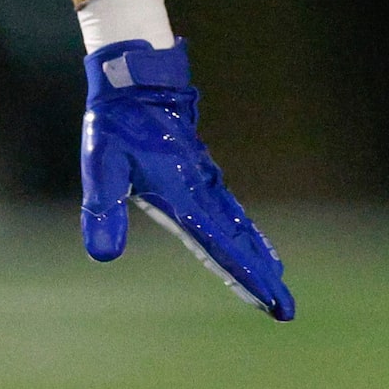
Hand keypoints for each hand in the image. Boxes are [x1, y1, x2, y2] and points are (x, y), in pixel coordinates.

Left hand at [81, 39, 294, 319]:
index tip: (272, 299)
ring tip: (276, 278)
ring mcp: (204, 181)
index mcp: (181, 196)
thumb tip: (103, 256)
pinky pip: (229, 210)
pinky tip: (249, 239)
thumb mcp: (101, 164)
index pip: (220, 246)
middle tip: (286, 308)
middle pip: (238, 241)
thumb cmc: (116, 123)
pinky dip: (244, 231)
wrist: (136, 80)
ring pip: (238, 225)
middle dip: (262, 275)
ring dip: (256, 254)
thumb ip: (103, 208)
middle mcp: (200, 191)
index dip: (247, 275)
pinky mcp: (200, 173)